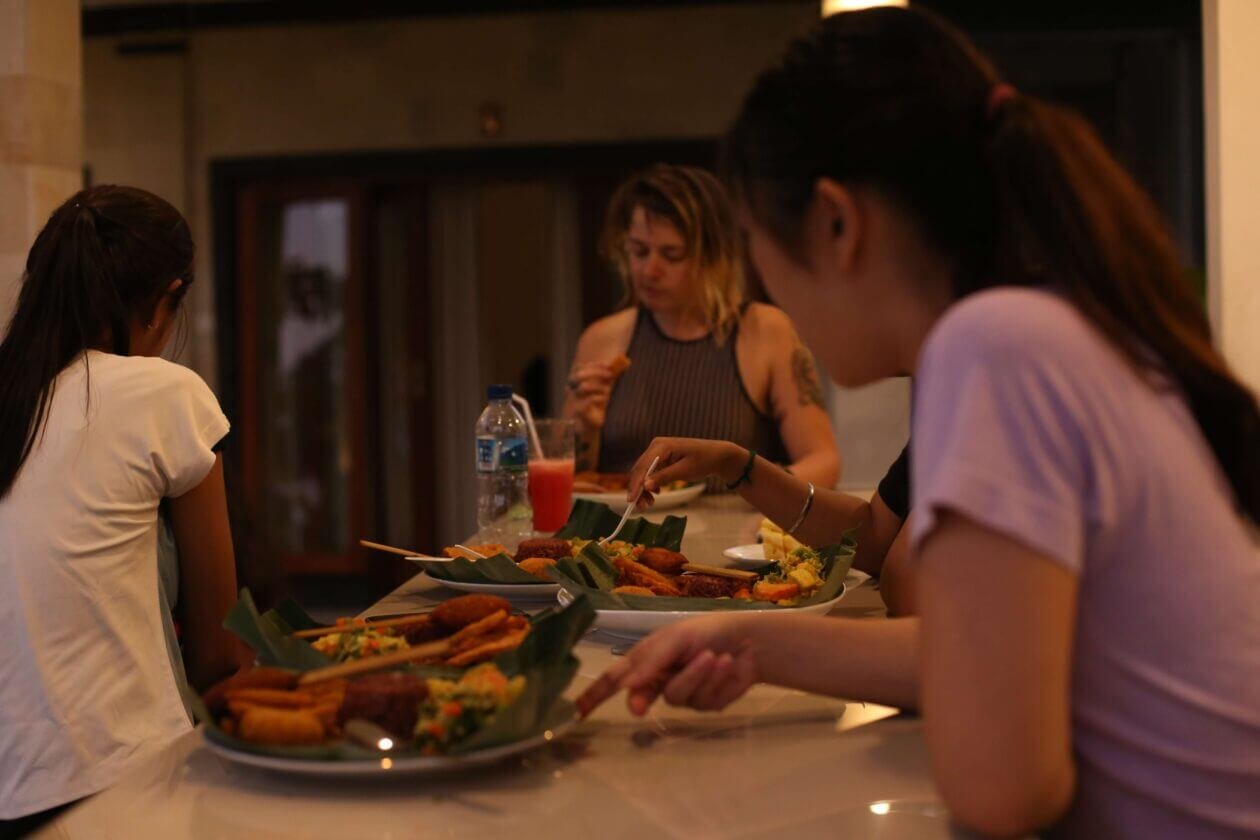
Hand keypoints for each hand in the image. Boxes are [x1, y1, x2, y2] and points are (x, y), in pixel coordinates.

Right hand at [567, 361, 614, 432]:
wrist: (591, 424)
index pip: (581, 367)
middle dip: (596, 372)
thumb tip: (625, 362)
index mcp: (577, 381)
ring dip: (598, 386)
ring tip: (607, 391)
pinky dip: (599, 397)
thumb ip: (610, 375)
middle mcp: (573, 389)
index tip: (609, 365)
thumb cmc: (597, 404)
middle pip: (579, 374)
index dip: (595, 365)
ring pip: (583, 386)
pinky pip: (588, 401)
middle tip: (610, 375)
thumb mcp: (604, 387)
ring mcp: (575, 399)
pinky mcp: (579, 411)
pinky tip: (604, 399)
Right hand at [576, 614, 757, 717]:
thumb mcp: (676, 638)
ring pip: (677, 698)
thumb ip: (651, 663)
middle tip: (639, 707)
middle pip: (640, 699)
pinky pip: (703, 701)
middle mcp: (659, 680)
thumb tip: (624, 687)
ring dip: (697, 676)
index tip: (575, 713)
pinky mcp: (705, 705)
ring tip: (714, 656)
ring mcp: (682, 695)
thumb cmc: (706, 630)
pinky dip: (716, 680)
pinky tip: (727, 665)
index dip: (593, 697)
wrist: (749, 640)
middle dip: (644, 699)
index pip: (613, 680)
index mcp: (646, 660)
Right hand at [626, 438, 743, 506]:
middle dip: (638, 489)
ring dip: (643, 489)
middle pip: (640, 469)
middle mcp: (656, 446)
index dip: (636, 484)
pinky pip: (650, 472)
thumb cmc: (703, 460)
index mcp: (661, 445)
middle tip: (640, 507)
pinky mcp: (661, 459)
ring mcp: (658, 452)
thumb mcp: (684, 470)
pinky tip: (655, 494)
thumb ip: (664, 477)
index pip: (643, 466)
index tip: (631, 500)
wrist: (717, 456)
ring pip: (643, 473)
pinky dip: (650, 484)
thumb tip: (645, 486)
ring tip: (649, 504)